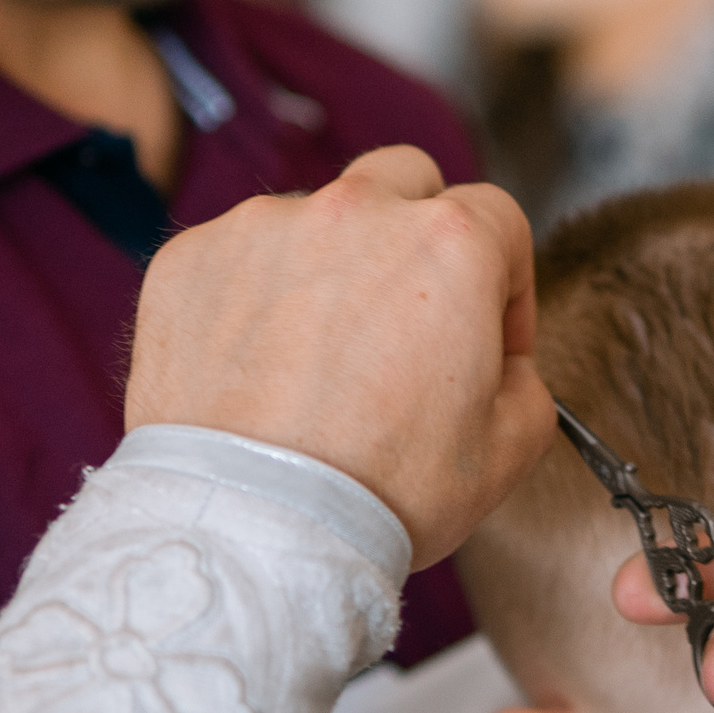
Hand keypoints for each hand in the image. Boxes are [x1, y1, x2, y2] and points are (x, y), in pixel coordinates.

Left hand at [125, 146, 552, 564]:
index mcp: (449, 244)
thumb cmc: (380, 493)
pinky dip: (250, 300)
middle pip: (404, 182)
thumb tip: (497, 362)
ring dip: (326, 269)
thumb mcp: (510, 449)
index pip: (499, 218)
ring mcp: (263, 228)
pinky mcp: (189, 260)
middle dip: (416, 234)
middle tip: (405, 319)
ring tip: (314, 362)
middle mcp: (355, 212)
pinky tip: (256, 372)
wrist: (254, 530)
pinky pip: (236, 260)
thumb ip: (524, 378)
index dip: (505, 284)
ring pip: (314, 220)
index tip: (487, 338)